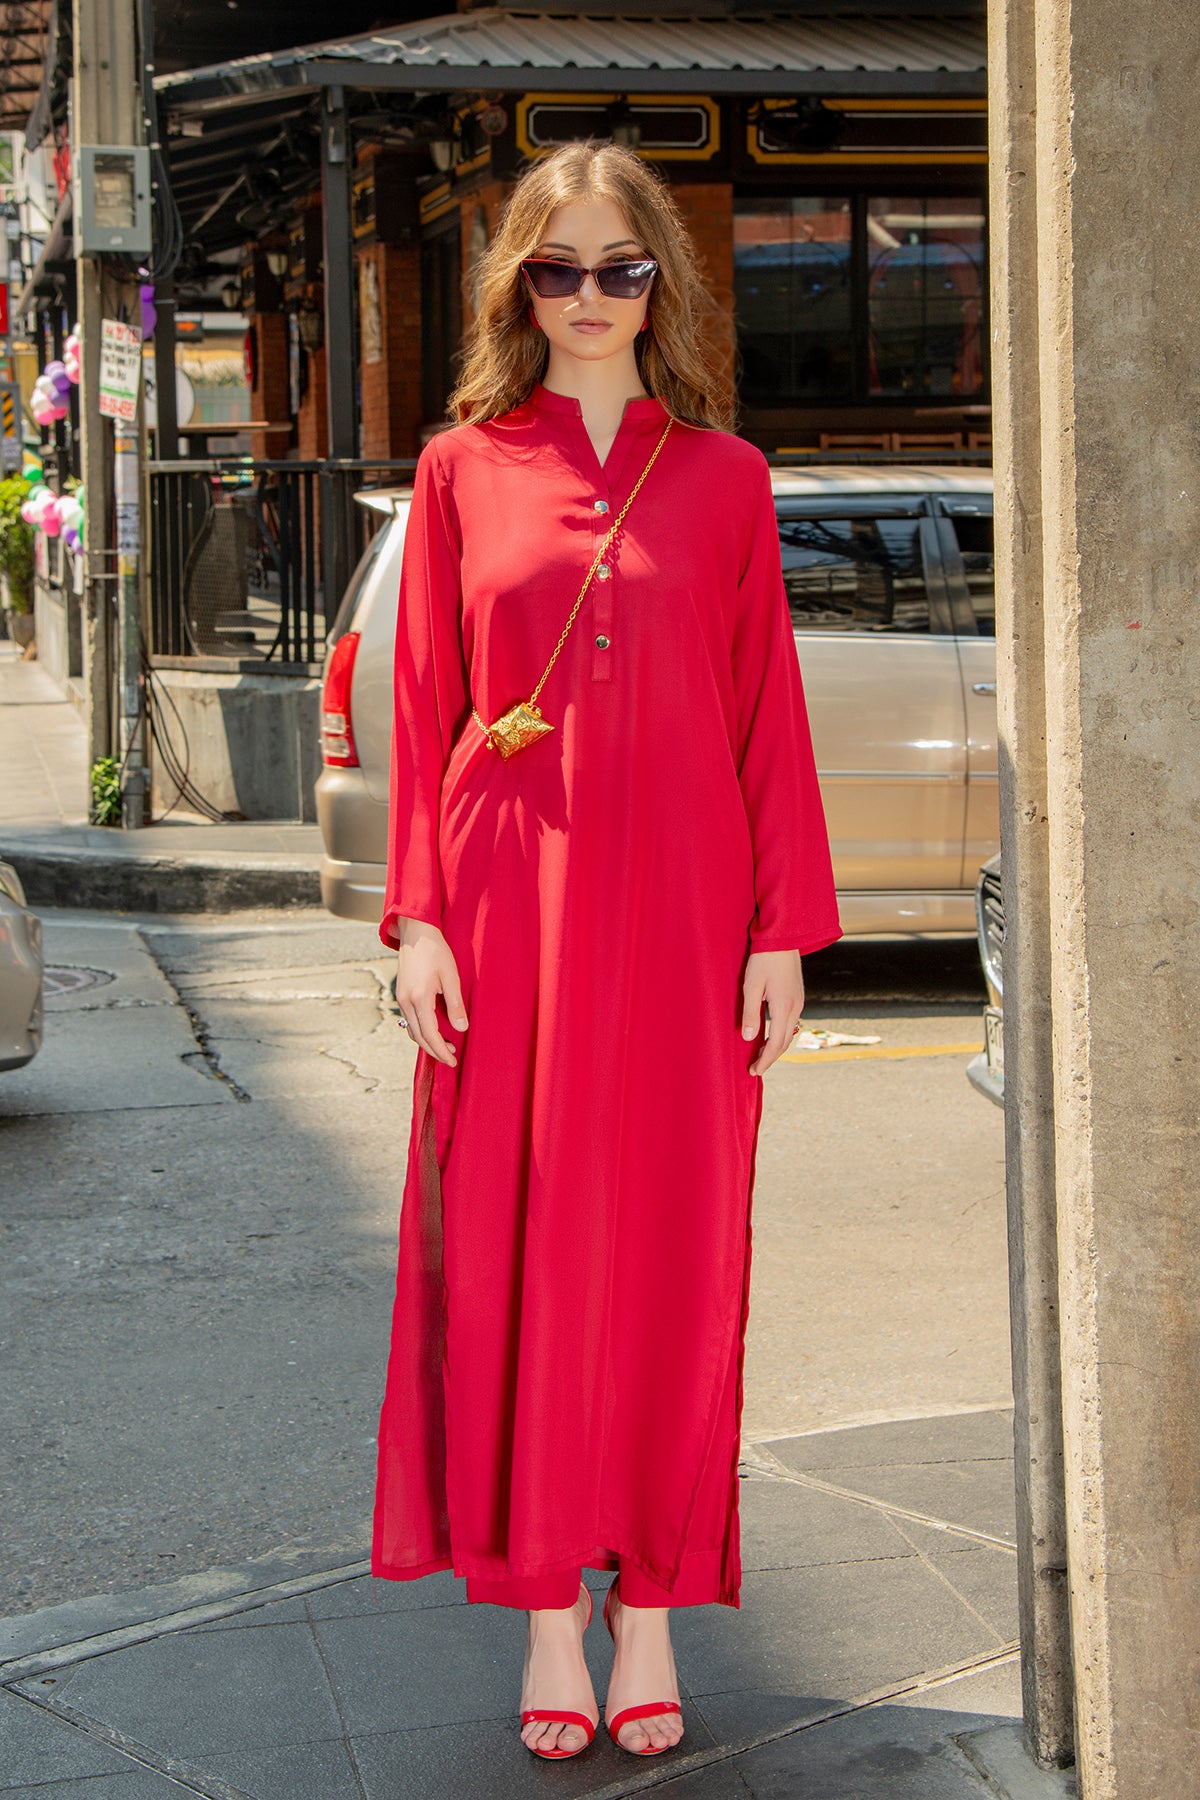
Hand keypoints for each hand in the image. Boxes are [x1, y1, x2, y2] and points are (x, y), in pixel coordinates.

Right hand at [395, 918, 467, 1066]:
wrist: (416, 933)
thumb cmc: (436, 952)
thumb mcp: (451, 977)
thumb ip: (455, 1004)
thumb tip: (460, 1028)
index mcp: (419, 999)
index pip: (430, 1035)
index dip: (441, 1050)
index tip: (452, 1060)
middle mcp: (406, 1002)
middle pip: (419, 1037)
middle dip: (435, 1051)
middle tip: (451, 1059)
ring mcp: (401, 999)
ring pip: (413, 1030)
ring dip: (427, 1042)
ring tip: (445, 1046)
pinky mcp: (401, 994)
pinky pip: (410, 1020)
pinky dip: (421, 1030)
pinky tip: (433, 1029)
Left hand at [741, 949, 804, 1076]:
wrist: (783, 937)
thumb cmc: (764, 959)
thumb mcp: (752, 986)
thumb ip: (751, 1013)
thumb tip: (750, 1038)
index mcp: (784, 1007)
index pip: (776, 1043)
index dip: (765, 1060)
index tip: (754, 1071)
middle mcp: (796, 1007)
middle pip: (784, 1042)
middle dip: (770, 1057)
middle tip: (755, 1068)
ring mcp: (799, 1002)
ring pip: (789, 1033)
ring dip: (776, 1046)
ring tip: (760, 1054)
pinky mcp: (797, 996)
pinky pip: (790, 1022)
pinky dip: (780, 1034)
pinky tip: (770, 1034)